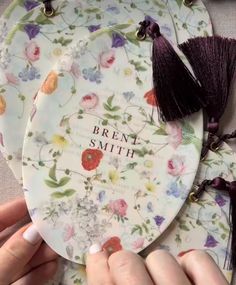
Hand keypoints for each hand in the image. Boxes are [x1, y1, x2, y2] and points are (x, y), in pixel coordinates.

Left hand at [0, 198, 57, 284]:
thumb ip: (13, 253)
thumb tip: (36, 229)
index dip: (15, 208)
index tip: (38, 202)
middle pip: (13, 239)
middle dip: (36, 234)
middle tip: (56, 227)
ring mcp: (1, 273)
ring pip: (20, 259)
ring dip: (41, 254)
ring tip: (58, 248)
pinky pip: (23, 278)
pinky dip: (37, 273)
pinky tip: (52, 267)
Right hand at [86, 245, 228, 284]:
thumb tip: (98, 264)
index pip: (102, 283)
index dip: (97, 265)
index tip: (97, 254)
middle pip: (126, 263)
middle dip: (123, 265)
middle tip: (130, 277)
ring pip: (160, 258)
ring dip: (156, 269)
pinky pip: (198, 259)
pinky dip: (190, 265)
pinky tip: (185, 280)